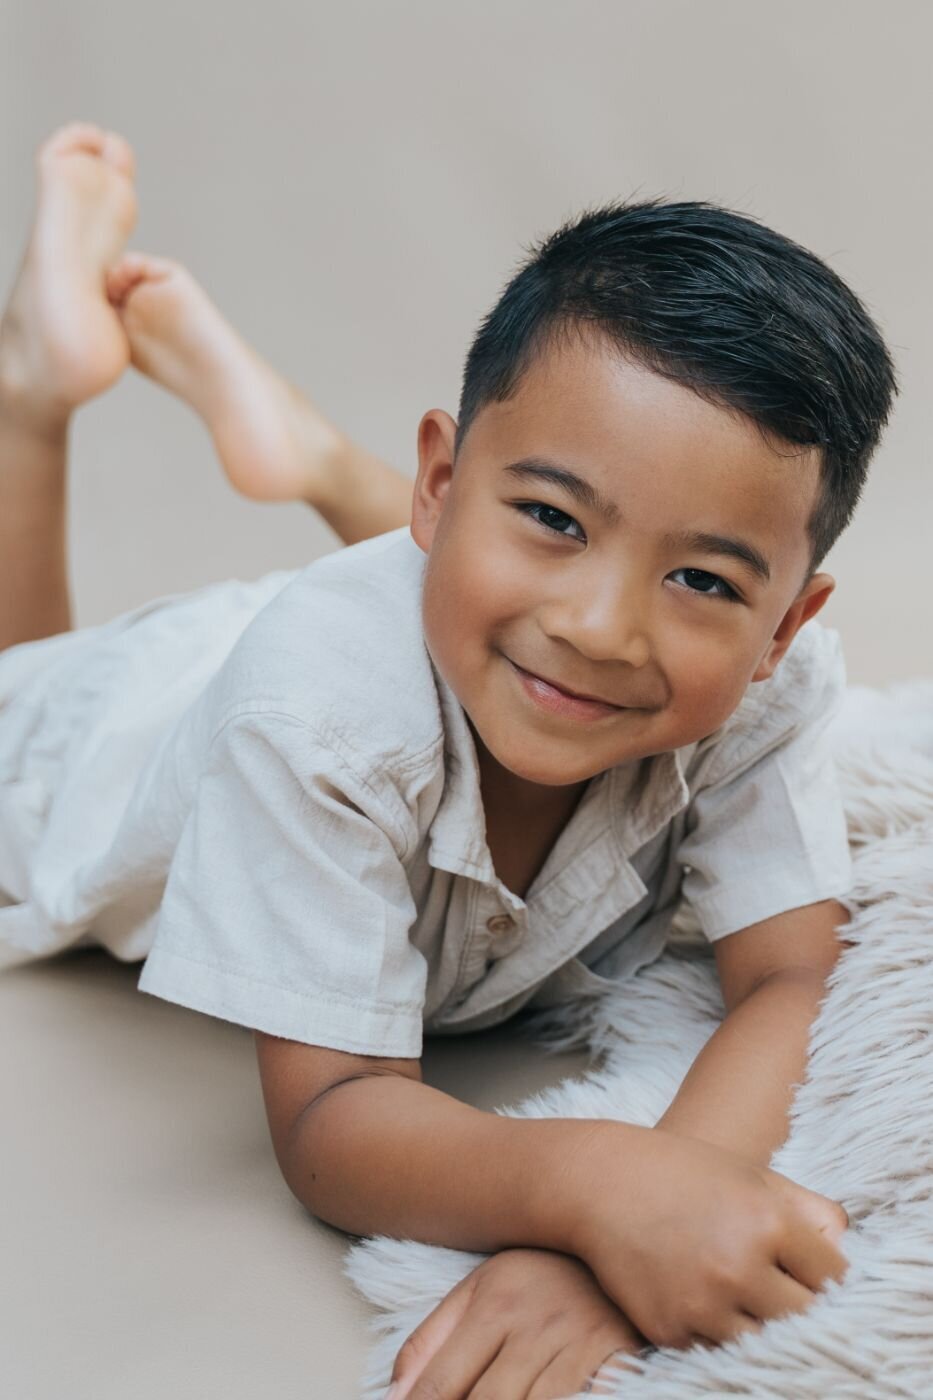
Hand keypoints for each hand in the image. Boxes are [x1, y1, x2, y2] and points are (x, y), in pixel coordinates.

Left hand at [384, 1246, 649, 1399]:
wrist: (614, 1237)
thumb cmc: (536, 1278)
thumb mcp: (477, 1290)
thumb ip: (430, 1340)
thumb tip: (393, 1396)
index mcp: (493, 1305)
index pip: (443, 1384)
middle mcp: (534, 1324)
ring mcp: (578, 1343)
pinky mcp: (618, 1358)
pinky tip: (547, 1398)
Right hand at [567, 1123, 848, 1349]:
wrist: (599, 1182)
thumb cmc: (683, 1173)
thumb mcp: (752, 1176)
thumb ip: (810, 1212)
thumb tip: (844, 1255)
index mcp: (767, 1221)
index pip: (835, 1279)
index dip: (831, 1280)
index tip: (818, 1278)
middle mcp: (738, 1266)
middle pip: (807, 1322)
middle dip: (803, 1309)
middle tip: (789, 1296)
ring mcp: (702, 1305)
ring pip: (766, 1347)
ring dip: (763, 1329)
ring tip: (749, 1302)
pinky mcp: (669, 1330)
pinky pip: (715, 1351)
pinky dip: (718, 1335)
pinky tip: (708, 1303)